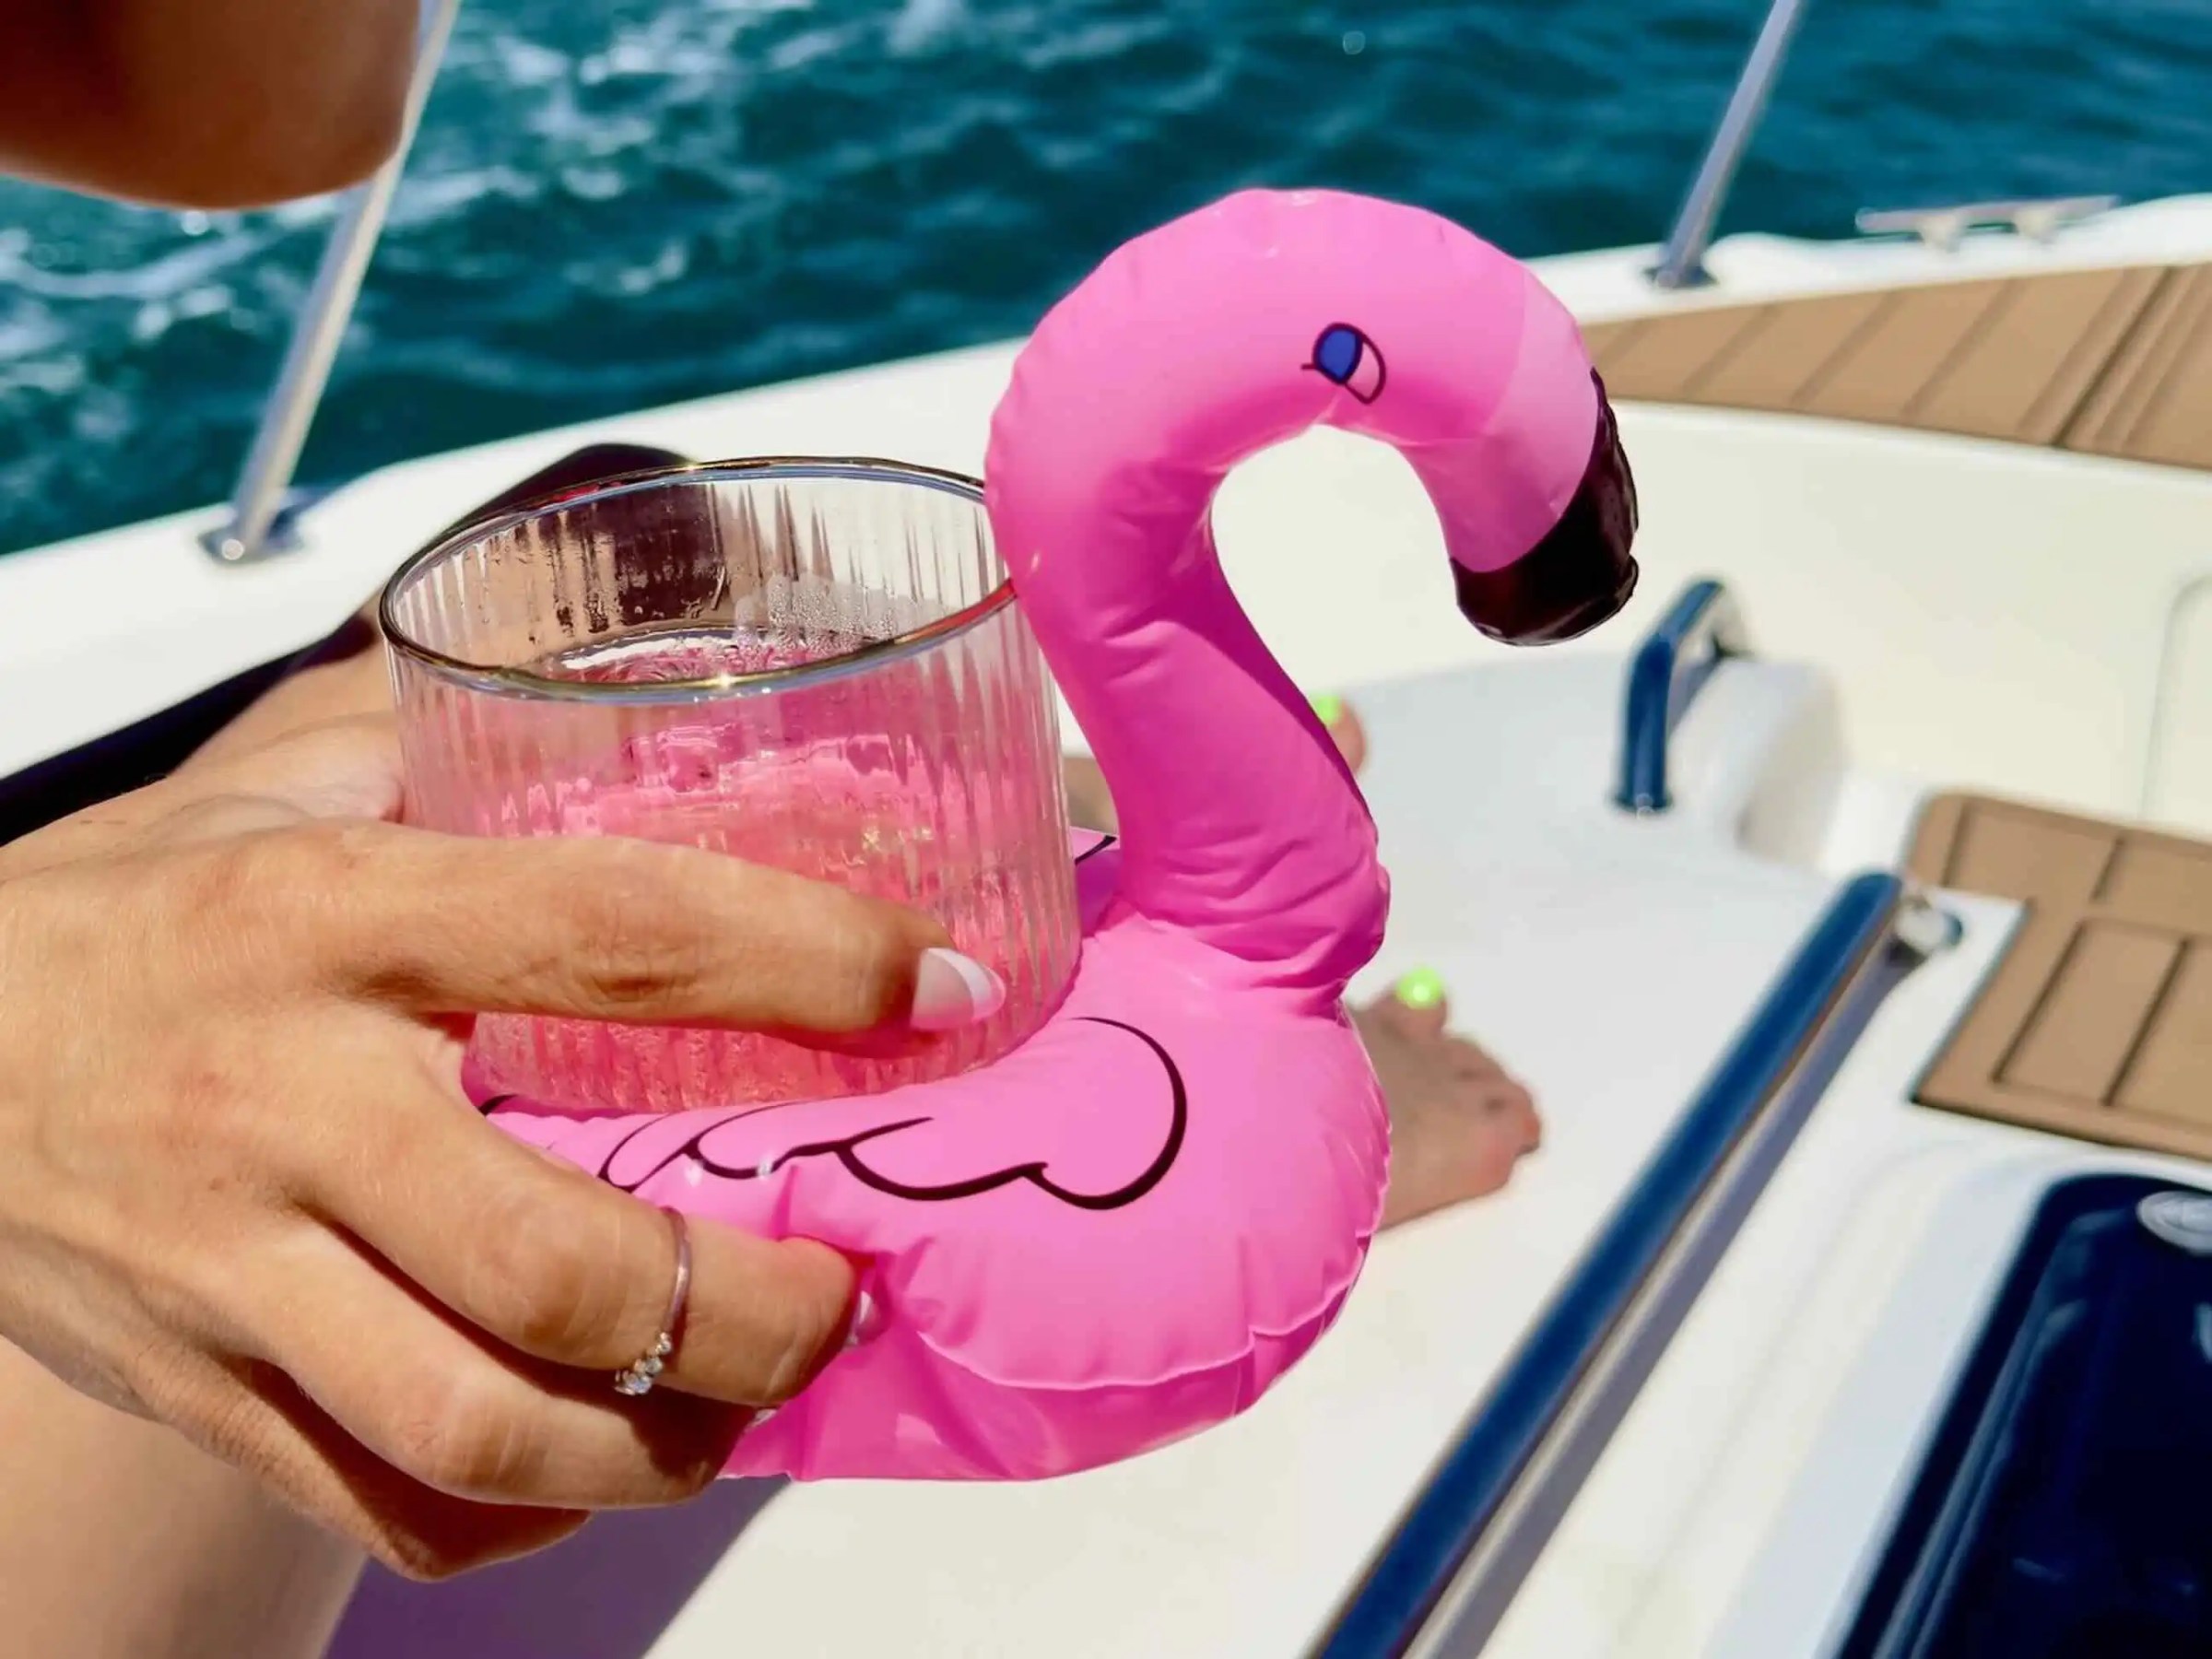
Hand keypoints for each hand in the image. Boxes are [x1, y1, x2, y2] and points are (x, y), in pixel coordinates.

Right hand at [0, 715, 985, 1576]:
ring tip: (752, 1394)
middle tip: (849, 1286)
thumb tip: (669, 679)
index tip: (939, 993)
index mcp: (333, 917)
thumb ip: (461, 733)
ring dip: (662, 1444)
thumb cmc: (140, 905)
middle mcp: (282, 1103)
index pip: (609, 936)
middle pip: (555, 1260)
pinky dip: (533, 1509)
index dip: (802, 968)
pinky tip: (608, 1452)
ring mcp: (225, 1274)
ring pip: (476, 1422)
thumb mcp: (285, 780)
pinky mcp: (192, 1388)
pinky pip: (385, 1504)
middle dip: (753, 1305)